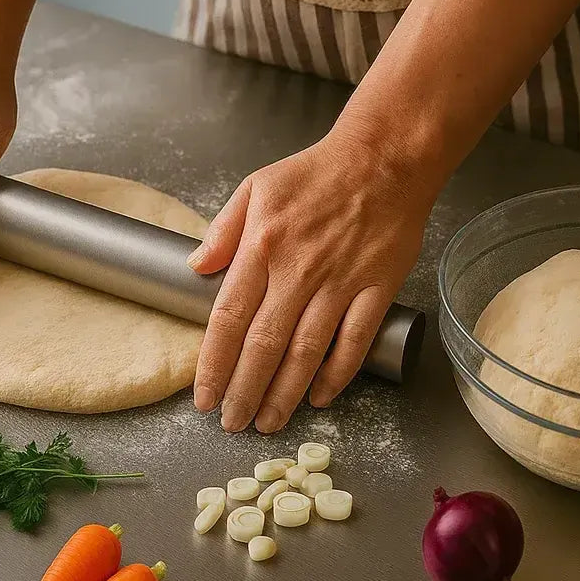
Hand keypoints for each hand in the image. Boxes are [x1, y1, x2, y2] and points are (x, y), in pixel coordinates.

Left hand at [188, 126, 438, 432]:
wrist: (385, 157)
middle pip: (263, 346)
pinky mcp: (377, 288)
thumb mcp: (255, 188)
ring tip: (267, 423)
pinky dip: (336, 375)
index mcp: (261, 247)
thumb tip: (194, 267)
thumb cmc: (315, 173)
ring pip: (306, 353)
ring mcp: (340, 282)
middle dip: (244, 392)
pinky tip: (319, 398)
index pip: (227, 319)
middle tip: (232, 423)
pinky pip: (354, 342)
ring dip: (284, 395)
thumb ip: (222, 231)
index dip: (213, 365)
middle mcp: (297, 271)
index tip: (203, 396)